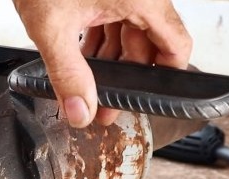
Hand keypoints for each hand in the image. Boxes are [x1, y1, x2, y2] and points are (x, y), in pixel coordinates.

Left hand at [13, 0, 191, 126]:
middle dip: (124, 77)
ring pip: (128, 34)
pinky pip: (112, 19)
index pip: (177, 46)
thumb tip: (80, 109)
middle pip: (148, 45)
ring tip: (87, 85)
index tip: (147, 98)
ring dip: (109, 62)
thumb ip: (67, 74)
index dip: (166, 76)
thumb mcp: (52, 27)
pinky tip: (80, 58)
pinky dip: (98, 40)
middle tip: (104, 104)